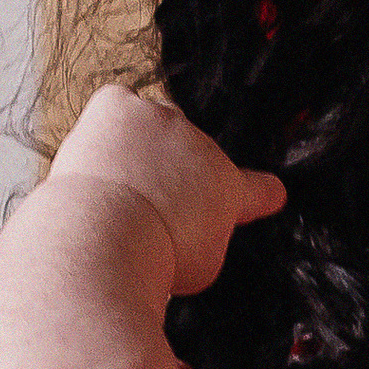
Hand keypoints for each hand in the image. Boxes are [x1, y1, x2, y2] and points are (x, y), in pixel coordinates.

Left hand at [48, 83, 284, 296]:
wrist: (104, 240)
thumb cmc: (149, 259)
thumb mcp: (201, 265)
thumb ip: (207, 239)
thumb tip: (199, 231)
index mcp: (227, 188)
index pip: (257, 188)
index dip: (262, 193)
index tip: (270, 194)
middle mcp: (200, 147)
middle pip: (193, 153)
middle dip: (175, 175)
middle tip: (149, 208)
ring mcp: (161, 122)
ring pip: (153, 127)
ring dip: (139, 153)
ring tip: (114, 192)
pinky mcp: (120, 108)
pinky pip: (118, 103)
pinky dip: (108, 125)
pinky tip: (99, 154)